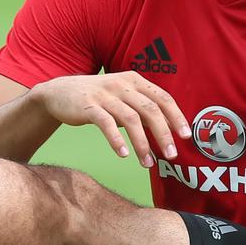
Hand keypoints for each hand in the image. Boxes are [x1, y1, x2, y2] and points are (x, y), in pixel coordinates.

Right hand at [29, 72, 190, 167]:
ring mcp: (104, 94)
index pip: (162, 98)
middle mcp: (122, 84)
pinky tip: (123, 154)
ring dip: (142, 143)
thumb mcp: (123, 97)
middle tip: (172, 155)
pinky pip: (105, 123)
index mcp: (135, 81)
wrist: (59, 93)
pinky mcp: (88, 106)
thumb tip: (169, 128)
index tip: (186, 136)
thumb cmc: (98, 98)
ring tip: (148, 163)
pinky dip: (116, 140)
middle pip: (150, 110)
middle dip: (163, 134)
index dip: (176, 116)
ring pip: (130, 119)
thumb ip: (144, 108)